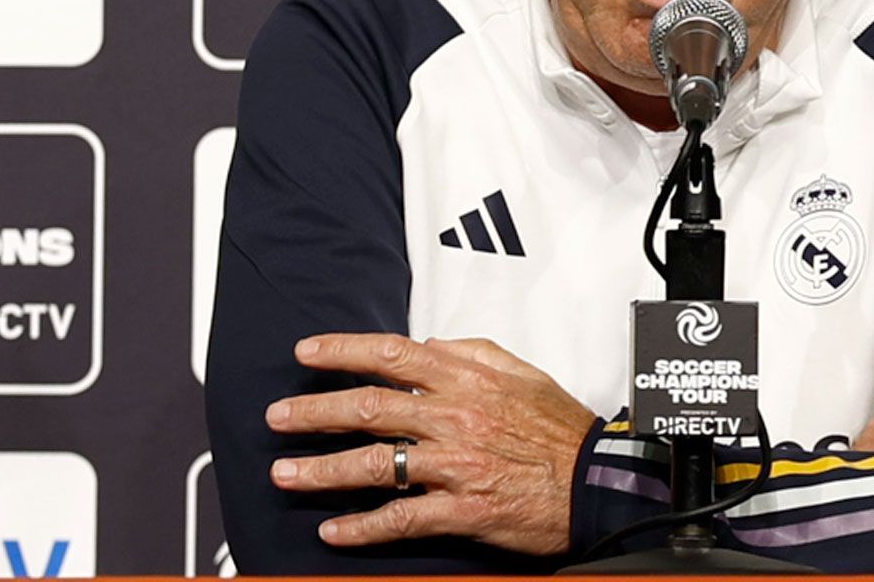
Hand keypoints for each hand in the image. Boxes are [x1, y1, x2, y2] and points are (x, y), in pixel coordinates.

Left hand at [264, 333, 597, 555]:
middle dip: (313, 412)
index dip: (342, 351)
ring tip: (285, 474)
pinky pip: (400, 518)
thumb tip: (430, 343)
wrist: (597, 482)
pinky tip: (334, 530)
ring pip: (374, 464)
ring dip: (322, 470)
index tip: (308, 353)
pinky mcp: (461, 510)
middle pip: (368, 408)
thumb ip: (472, 352)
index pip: (392, 355)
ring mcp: (455, 465)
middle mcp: (454, 417)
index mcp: (467, 379)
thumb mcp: (523, 372)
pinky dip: (362, 526)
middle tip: (277, 417)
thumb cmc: (561, 431)